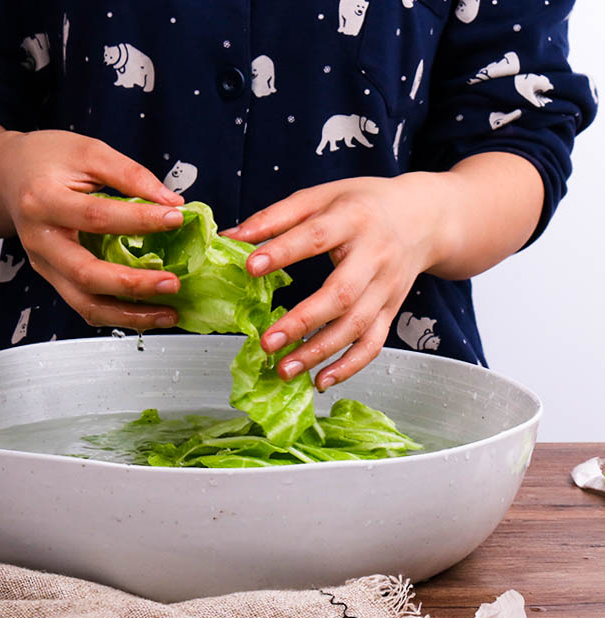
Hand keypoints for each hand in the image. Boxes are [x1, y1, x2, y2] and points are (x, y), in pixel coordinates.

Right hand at [0, 129, 184, 329]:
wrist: (8, 176)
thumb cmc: (47, 161)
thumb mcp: (87, 151)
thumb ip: (128, 174)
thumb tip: (169, 202)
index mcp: (43, 201)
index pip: (96, 217)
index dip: (139, 220)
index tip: (175, 218)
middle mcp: (41, 241)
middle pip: (87, 274)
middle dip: (134, 284)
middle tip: (172, 283)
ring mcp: (46, 267)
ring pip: (86, 304)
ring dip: (130, 315)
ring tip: (168, 313)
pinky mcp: (55, 280)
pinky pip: (87, 307)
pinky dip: (120, 316)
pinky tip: (148, 313)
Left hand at [223, 173, 451, 389]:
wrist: (425, 218)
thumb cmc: (364, 205)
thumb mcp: (322, 197)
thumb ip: (277, 217)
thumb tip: (231, 237)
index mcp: (353, 220)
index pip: (316, 236)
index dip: (283, 251)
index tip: (250, 267)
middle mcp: (375, 256)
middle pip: (341, 294)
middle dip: (302, 321)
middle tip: (267, 343)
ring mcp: (386, 288)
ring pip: (356, 326)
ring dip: (320, 351)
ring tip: (285, 369)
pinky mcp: (391, 311)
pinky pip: (373, 344)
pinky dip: (349, 367)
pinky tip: (321, 380)